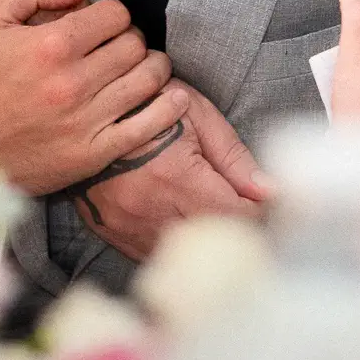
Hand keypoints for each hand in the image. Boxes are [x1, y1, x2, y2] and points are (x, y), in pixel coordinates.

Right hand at [0, 0, 182, 194]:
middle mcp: (72, 82)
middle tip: (120, 48)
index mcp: (51, 46)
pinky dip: (170, 107)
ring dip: (154, 68)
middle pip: (135, 45)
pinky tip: (174, 97)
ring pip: (150, 79)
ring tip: (143, 68)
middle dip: (132, 40)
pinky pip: (150, 125)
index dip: (113, 15)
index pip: (116, 14)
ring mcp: (86, 120)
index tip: (103, 25)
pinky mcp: (94, 153)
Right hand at [77, 80, 269, 260]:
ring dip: (207, 239)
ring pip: (184, 255)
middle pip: (214, 242)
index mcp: (177, 179)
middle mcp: (150, 211)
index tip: (276, 208)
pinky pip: (153, 254)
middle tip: (256, 215)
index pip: (238, 218)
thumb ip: (234, 158)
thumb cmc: (147, 104)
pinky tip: (186, 225)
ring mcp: (127, 228)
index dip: (265, 215)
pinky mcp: (112, 233)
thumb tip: (270, 193)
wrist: (84, 106)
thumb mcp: (196, 115)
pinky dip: (175, 244)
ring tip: (221, 219)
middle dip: (241, 230)